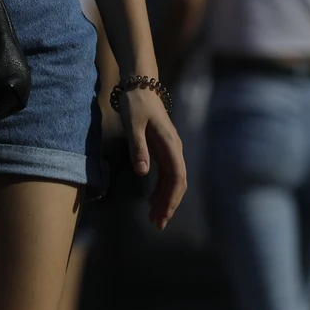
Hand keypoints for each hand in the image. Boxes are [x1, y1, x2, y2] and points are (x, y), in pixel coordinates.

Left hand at [121, 87, 186, 229]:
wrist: (139, 85)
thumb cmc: (135, 103)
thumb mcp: (133, 124)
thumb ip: (138, 147)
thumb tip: (142, 173)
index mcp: (170, 144)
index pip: (177, 178)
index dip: (172, 198)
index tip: (163, 215)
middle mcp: (174, 149)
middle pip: (176, 183)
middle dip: (169, 204)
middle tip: (157, 224)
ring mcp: (169, 149)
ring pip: (172, 180)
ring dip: (165, 199)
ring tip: (154, 218)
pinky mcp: (162, 148)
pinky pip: (165, 174)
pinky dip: (160, 189)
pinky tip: (151, 201)